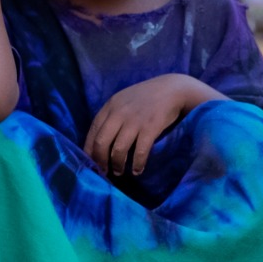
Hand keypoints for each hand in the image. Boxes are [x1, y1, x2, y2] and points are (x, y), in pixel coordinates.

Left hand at [83, 75, 224, 175]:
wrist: (172, 89)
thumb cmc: (147, 97)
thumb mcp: (124, 101)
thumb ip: (112, 117)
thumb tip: (100, 143)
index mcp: (110, 106)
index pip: (93, 132)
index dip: (89, 150)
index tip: (91, 163)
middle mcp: (119, 113)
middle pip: (101, 143)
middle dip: (100, 161)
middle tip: (104, 172)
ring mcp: (135, 120)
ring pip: (118, 150)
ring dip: (117, 165)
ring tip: (119, 172)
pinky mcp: (150, 127)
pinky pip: (140, 151)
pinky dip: (137, 164)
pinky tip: (137, 170)